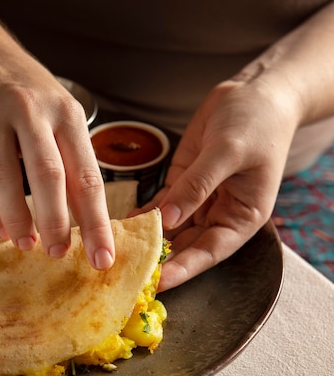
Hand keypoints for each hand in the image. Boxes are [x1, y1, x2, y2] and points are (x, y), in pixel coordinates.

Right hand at [0, 44, 114, 269]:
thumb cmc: (31, 95)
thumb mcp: (62, 116)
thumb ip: (74, 161)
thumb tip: (88, 221)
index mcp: (67, 115)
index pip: (87, 176)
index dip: (96, 222)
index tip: (103, 257)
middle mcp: (32, 112)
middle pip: (48, 176)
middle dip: (56, 222)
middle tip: (60, 254)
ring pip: (5, 177)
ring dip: (18, 219)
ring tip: (28, 246)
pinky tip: (0, 229)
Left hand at [135, 78, 298, 290]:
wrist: (254, 93)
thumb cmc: (256, 122)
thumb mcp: (227, 152)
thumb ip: (198, 185)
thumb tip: (167, 219)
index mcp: (242, 216)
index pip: (210, 251)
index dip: (185, 269)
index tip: (159, 282)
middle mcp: (221, 215)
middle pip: (187, 246)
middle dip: (160, 260)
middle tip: (128, 272)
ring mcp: (200, 201)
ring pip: (171, 229)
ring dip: (148, 240)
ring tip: (120, 252)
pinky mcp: (183, 184)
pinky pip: (161, 206)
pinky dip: (144, 215)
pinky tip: (124, 224)